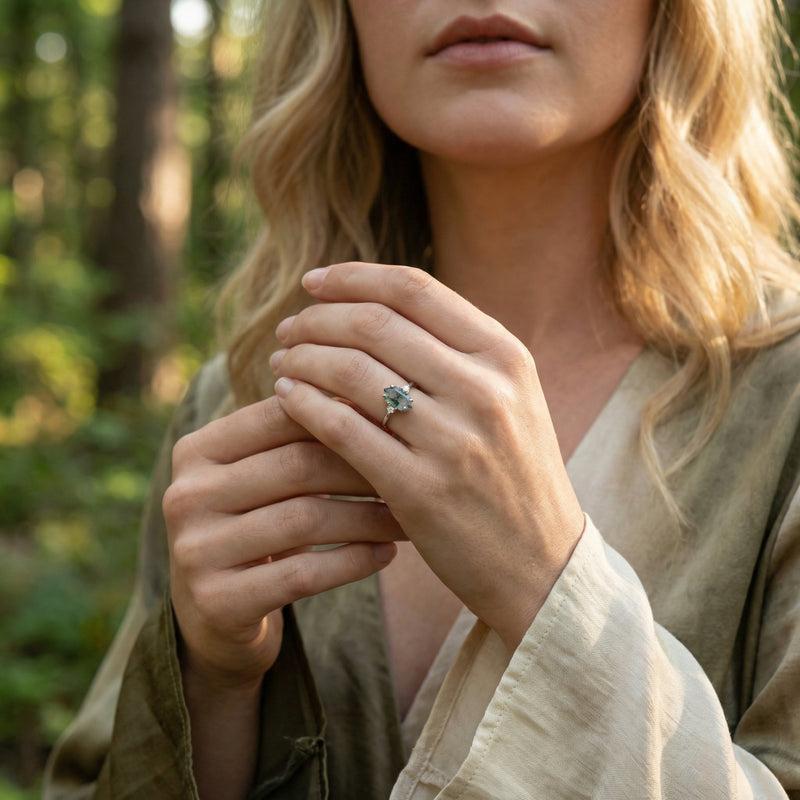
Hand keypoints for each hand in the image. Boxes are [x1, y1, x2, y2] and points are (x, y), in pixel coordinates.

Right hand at [163, 396, 402, 690]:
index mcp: (197, 449)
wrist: (213, 613)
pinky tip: (386, 555)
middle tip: (414, 472)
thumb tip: (381, 393)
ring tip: (407, 518)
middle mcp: (186, 494)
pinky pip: (302, 575)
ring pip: (305, 519)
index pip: (282, 415)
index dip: (345, 417)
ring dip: (368, 518)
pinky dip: (353, 562)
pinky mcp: (216, 601)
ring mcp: (195, 550)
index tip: (398, 424)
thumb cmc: (257, 524)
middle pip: (297, 466)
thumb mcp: (265, 476)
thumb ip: (301, 435)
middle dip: (365, 469)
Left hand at [270, 262, 584, 650]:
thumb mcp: (511, 399)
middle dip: (317, 319)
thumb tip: (373, 306)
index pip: (414, 290)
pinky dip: (304, 405)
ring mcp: (453, 442)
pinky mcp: (420, 491)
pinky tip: (285, 398)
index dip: (353, 278)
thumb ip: (456, 352)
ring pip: (350, 372)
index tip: (312, 282)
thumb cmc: (515, 475)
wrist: (542, 564)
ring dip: (302, 359)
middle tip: (288, 330)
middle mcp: (484, 391)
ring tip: (282, 363)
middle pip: (375, 324)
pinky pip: (342, 429)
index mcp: (506, 357)